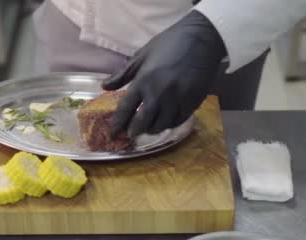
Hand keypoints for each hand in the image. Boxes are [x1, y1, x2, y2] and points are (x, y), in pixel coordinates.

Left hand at [102, 10, 225, 137]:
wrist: (201, 39)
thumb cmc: (169, 43)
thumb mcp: (142, 55)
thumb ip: (123, 74)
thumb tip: (104, 87)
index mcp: (143, 81)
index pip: (125, 109)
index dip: (118, 124)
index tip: (113, 134)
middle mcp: (158, 94)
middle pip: (142, 122)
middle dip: (134, 131)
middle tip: (131, 134)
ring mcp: (176, 100)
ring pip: (161, 125)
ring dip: (152, 129)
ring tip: (148, 128)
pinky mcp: (192, 102)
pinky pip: (178, 121)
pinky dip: (169, 124)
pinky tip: (166, 121)